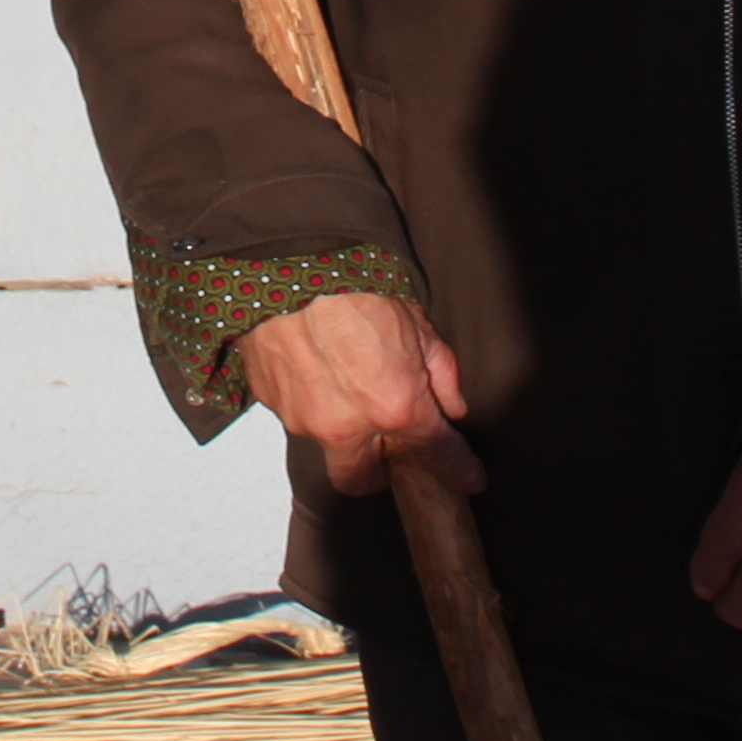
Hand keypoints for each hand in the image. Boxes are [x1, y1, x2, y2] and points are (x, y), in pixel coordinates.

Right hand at [237, 292, 478, 497]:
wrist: (292, 260)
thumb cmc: (358, 286)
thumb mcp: (419, 323)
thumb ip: (441, 372)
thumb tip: (450, 405)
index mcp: (395, 407)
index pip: (437, 456)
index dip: (459, 470)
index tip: (469, 479)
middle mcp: (348, 426)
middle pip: (361, 480)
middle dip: (376, 470)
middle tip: (387, 443)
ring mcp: (304, 418)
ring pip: (326, 444)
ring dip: (341, 427)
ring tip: (345, 383)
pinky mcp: (272, 403)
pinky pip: (296, 414)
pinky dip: (310, 400)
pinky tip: (315, 366)